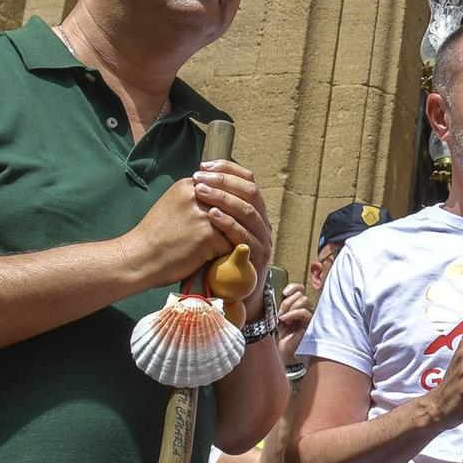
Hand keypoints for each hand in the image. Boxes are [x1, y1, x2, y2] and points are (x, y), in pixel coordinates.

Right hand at [126, 178, 233, 287]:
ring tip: (228, 245)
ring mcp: (203, 215)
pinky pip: (232, 242)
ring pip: (236, 222)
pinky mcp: (208, 235)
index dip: (231, 201)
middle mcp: (197, 195)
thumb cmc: (155, 236)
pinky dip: (228, 252)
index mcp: (187, 185)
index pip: (223, 185)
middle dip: (237, 218)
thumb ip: (195, 198)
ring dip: (234, 235)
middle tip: (237, 232)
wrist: (138, 258)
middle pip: (233, 203)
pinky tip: (219, 257)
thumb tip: (222, 199)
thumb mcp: (172, 205)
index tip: (230, 217)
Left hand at [193, 160, 273, 300]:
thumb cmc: (216, 259)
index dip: (228, 169)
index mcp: (254, 212)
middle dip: (224, 181)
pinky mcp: (260, 258)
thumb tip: (199, 179)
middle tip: (200, 178)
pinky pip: (246, 236)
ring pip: (249, 211)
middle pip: (251, 191)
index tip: (204, 166)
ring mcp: (264, 240)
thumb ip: (214, 207)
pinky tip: (211, 216)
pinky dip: (229, 224)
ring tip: (201, 191)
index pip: (248, 180)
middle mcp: (263, 223)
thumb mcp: (215, 229)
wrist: (230, 296)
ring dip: (224, 198)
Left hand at [277, 282, 313, 361]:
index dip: (293, 287)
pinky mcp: (310, 324)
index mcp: (294, 305)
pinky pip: (304, 312)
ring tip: (282, 318)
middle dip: (287, 301)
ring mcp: (308, 316)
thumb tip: (273, 292)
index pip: (300, 289)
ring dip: (290, 307)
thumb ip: (276, 304)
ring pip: (304, 300)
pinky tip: (285, 321)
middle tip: (279, 313)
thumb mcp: (274, 316)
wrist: (280, 352)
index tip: (283, 292)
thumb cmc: (276, 335)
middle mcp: (303, 309)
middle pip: (301, 293)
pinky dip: (293, 314)